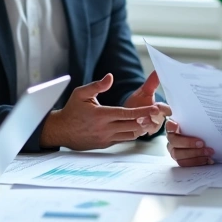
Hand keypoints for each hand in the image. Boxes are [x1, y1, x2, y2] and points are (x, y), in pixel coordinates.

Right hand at [39, 73, 166, 149]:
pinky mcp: (106, 144)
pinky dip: (132, 133)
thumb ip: (97, 85)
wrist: (61, 131)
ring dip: (142, 128)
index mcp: (101, 115)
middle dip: (148, 120)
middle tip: (160, 115)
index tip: (156, 108)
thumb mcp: (81, 93)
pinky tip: (139, 127)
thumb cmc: (72, 110)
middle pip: (133, 125)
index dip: (143, 111)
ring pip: (130, 134)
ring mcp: (106, 138)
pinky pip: (123, 139)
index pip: (127, 114)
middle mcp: (105, 128)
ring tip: (152, 121)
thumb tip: (110, 76)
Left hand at [123, 71, 170, 133]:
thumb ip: (152, 82)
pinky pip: (139, 135)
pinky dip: (137, 132)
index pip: (165, 109)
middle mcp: (156, 120)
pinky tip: (133, 128)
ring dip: (144, 126)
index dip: (163, 109)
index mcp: (160, 109)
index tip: (157, 107)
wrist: (127, 114)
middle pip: (158, 122)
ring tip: (138, 121)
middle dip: (152, 120)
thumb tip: (158, 69)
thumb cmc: (138, 102)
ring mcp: (148, 128)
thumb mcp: (145, 91)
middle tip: (145, 117)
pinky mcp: (139, 134)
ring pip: (149, 129)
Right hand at [165, 120, 213, 166]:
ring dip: (195, 154)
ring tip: (208, 152)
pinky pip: (185, 164)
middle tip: (202, 143)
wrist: (201, 139)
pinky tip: (208, 160)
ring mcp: (174, 151)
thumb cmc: (197, 128)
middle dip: (188, 143)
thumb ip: (192, 116)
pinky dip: (197, 162)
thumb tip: (193, 107)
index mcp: (172, 128)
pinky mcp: (180, 160)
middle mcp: (171, 140)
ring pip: (179, 155)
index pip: (169, 126)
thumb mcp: (194, 120)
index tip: (176, 125)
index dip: (171, 126)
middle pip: (174, 142)